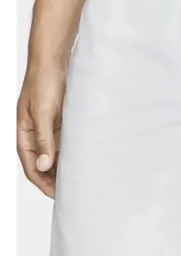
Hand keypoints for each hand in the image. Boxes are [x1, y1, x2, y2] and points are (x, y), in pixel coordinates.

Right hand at [17, 65, 65, 197]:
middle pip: (42, 163)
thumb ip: (44, 139)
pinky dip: (69, 152)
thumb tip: (45, 166)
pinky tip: (81, 158)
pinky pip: (63, 141)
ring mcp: (46, 127)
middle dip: (53, 179)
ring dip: (62, 166)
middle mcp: (34, 133)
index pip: (31, 166)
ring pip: (53, 153)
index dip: (43, 183)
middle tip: (71, 191)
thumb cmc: (44, 83)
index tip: (57, 195)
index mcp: (24, 133)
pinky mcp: (58, 120)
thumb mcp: (44, 112)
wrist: (53, 61)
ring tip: (77, 179)